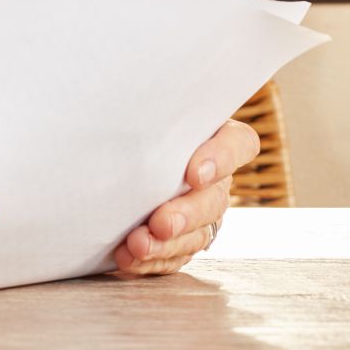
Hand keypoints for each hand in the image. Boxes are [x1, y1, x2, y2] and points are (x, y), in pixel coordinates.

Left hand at [113, 118, 259, 274]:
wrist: (111, 157)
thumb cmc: (130, 124)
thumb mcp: (141, 111)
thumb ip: (142, 108)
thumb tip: (111, 89)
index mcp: (212, 138)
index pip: (238, 144)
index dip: (222, 159)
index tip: (193, 173)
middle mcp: (213, 179)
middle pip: (214, 199)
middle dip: (186, 214)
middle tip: (160, 223)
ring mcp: (201, 212)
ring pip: (197, 234)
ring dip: (167, 244)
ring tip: (137, 245)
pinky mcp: (181, 239)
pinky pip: (175, 256)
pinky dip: (152, 261)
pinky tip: (128, 259)